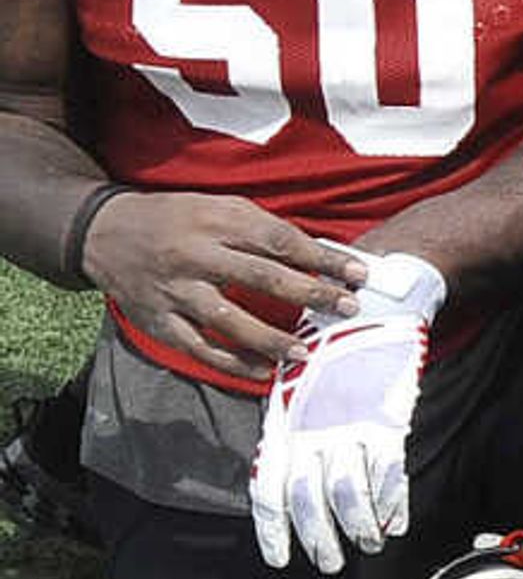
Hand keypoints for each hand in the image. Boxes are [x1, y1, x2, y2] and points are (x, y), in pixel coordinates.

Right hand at [82, 190, 360, 383]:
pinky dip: (232, 362)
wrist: (106, 232)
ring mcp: (175, 290)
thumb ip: (264, 230)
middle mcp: (197, 255)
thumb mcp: (221, 207)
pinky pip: (198, 347)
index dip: (323, 258)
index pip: (281, 241)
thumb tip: (319, 256)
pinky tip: (263, 371)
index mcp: (219, 222)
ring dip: (271, 338)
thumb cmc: (180, 218)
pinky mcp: (158, 320)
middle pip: (262, 277)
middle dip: (310, 294)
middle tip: (348, 308)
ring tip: (306, 351)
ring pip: (229, 319)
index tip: (358, 273)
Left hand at [248, 249, 444, 572]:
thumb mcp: (295, 380)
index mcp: (283, 421)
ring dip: (357, 527)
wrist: (375, 301)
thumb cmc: (333, 341)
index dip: (274, 529)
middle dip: (319, 539)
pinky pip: (387, 471)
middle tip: (329, 564)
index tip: (281, 559)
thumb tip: (285, 468)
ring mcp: (349, 423)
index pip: (269, 487)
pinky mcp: (386, 415)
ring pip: (348, 493)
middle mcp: (311, 428)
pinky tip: (394, 520)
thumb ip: (291, 423)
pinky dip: (391, 502)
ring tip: (367, 545)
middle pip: (308, 500)